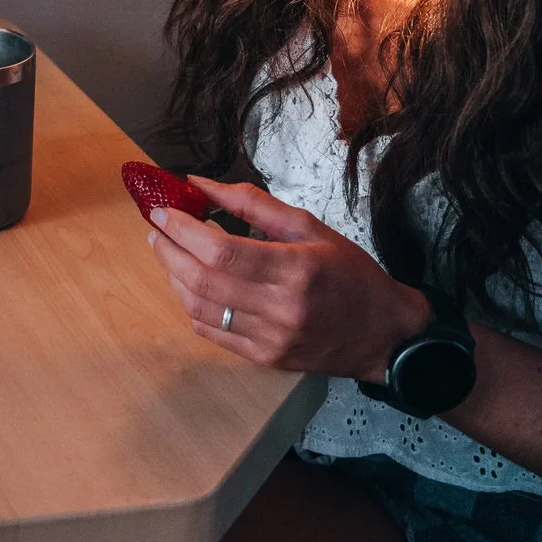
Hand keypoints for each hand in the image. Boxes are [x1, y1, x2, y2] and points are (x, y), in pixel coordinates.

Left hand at [147, 175, 433, 382]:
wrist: (384, 333)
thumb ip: (253, 205)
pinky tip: (189, 284)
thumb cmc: (349, 274)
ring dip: (173, 277)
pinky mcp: (264, 358)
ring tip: (169, 252)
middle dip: (168, 250)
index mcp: (295, 270)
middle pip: (202, 280)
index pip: (220, 251)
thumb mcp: (310, 228)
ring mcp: (270, 339)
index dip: (183, 229)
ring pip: (199, 308)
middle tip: (157, 228)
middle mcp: (280, 308)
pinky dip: (191, 305)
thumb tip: (200, 184)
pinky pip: (211, 332)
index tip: (162, 210)